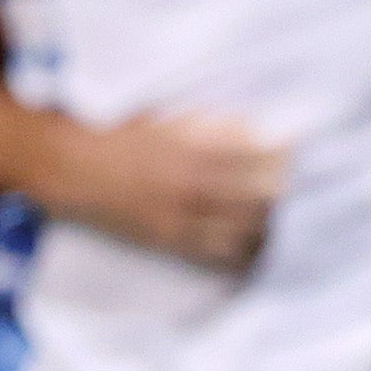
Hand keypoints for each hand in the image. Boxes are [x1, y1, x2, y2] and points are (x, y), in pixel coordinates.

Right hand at [49, 110, 287, 272]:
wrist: (70, 163)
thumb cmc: (122, 133)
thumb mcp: (171, 118)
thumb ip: (216, 126)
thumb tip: (257, 131)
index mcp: (201, 149)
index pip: (266, 159)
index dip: (289, 161)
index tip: (301, 158)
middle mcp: (198, 184)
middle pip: (266, 198)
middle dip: (286, 195)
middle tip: (298, 191)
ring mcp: (184, 216)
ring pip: (249, 229)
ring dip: (270, 224)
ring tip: (279, 217)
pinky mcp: (170, 239)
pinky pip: (220, 252)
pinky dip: (243, 250)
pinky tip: (255, 244)